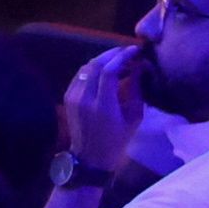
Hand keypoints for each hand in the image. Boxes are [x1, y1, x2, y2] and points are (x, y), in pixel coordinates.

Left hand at [62, 47, 147, 179]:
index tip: (135, 50)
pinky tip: (105, 70)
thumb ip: (136, 88)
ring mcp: (73, 97)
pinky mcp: (68, 98)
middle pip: (95, 65)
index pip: (109, 71)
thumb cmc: (117, 140)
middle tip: (128, 52)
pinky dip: (92, 68)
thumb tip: (140, 66)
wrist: (90, 157)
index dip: (122, 56)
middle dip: (113, 54)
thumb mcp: (134, 116)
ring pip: (86, 67)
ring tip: (119, 60)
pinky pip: (79, 75)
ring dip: (103, 59)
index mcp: (102, 105)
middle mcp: (84, 98)